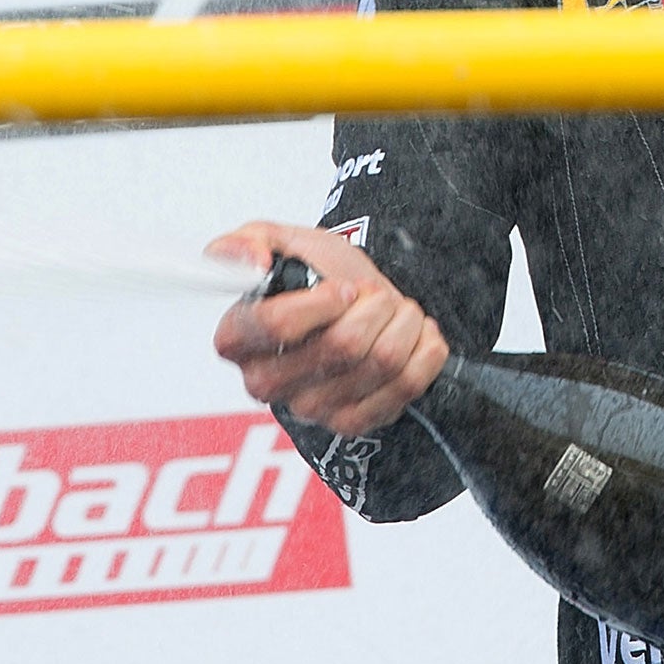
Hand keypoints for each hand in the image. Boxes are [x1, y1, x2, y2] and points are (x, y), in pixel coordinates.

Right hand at [208, 220, 447, 435]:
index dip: (323, 300)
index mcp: (238, 339)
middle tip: (373, 295)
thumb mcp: (285, 242)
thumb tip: (254, 263)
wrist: (359, 305)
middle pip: (344, 343)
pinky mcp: (351, 423)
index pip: (276, 324)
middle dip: (375, 305)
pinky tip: (411, 337)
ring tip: (393, 312)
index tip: (345, 288)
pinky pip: (407, 383)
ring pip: (382, 359)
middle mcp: (264, 382)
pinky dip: (425, 349)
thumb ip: (250, 240)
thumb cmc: (319, 278)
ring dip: (403, 322)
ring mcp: (310, 408)